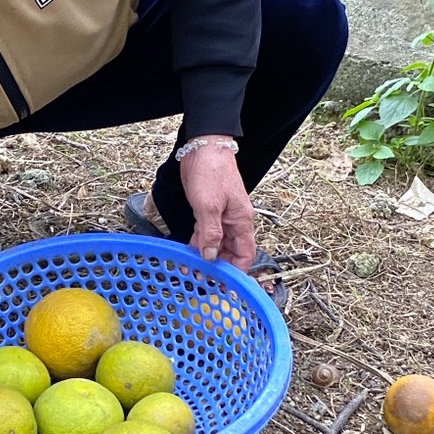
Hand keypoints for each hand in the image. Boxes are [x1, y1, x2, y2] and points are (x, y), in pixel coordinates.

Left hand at [177, 143, 255, 271]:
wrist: (203, 147)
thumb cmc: (211, 171)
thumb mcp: (209, 205)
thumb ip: (210, 232)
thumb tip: (211, 256)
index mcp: (241, 220)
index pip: (245, 254)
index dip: (237, 271)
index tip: (226, 286)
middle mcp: (233, 221)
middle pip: (230, 252)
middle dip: (218, 268)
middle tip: (202, 282)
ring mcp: (221, 217)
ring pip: (216, 245)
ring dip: (205, 258)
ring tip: (191, 273)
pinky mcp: (207, 212)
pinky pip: (205, 234)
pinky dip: (198, 244)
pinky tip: (188, 255)